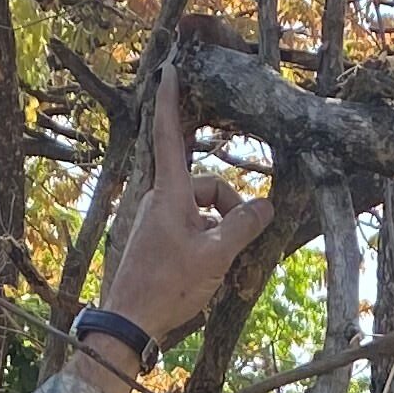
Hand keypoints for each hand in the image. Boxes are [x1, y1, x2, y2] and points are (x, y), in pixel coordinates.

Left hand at [97, 61, 270, 349]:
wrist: (128, 323)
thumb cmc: (167, 286)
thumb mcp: (216, 256)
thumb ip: (243, 226)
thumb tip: (265, 206)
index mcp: (169, 194)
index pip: (169, 135)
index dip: (170, 100)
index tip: (169, 69)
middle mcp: (158, 202)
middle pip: (206, 188)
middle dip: (228, 210)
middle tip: (236, 247)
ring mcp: (155, 223)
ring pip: (200, 214)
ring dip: (218, 235)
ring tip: (218, 270)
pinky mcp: (155, 243)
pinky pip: (190, 232)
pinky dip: (205, 247)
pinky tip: (206, 277)